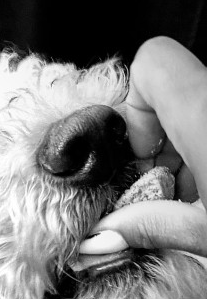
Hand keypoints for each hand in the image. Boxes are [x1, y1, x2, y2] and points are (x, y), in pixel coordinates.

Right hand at [82, 37, 206, 257]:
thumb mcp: (206, 233)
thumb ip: (148, 227)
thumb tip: (102, 236)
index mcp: (203, 113)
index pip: (152, 62)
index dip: (134, 107)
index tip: (138, 156)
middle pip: (171, 94)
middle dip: (157, 145)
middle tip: (162, 191)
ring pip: (196, 110)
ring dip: (185, 155)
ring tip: (193, 202)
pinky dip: (205, 155)